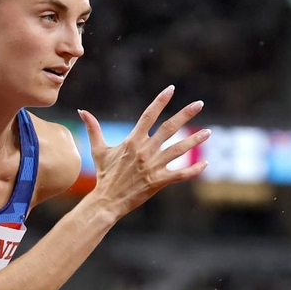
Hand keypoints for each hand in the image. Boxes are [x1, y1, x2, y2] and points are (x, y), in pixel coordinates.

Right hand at [79, 88, 208, 219]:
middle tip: (199, 103)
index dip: (160, 101)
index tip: (171, 89)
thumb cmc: (104, 176)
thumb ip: (94, 129)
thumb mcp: (99, 151)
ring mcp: (153, 166)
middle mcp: (145, 150)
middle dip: (186, 114)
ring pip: (179, 149)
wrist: (107, 201)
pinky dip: (194, 169)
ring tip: (208, 132)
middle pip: (169, 128)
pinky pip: (181, 174)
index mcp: (133, 140)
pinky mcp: (159, 181)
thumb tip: (82, 111)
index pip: (148, 115)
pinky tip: (206, 163)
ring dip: (195, 140)